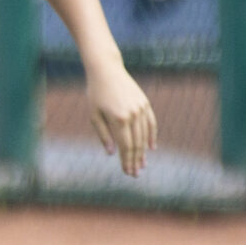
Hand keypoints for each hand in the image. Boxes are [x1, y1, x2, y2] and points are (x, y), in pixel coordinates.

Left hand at [82, 61, 155, 177]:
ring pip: (144, 135)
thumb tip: (112, 153)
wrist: (107, 70)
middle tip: (135, 174)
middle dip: (135, 160)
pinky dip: (151, 136)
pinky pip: (151, 123)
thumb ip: (103, 135)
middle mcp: (133, 114)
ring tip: (142, 165)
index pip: (125, 146)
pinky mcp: (145, 103)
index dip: (126, 160)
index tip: (127, 172)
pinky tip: (151, 148)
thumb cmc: (95, 93)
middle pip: (136, 143)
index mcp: (118, 119)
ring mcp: (141, 108)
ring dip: (144, 152)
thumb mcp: (94, 115)